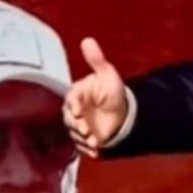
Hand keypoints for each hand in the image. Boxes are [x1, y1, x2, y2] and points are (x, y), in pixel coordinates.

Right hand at [63, 38, 128, 156]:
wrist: (123, 113)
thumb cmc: (112, 92)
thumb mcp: (108, 75)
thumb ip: (97, 60)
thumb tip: (87, 40)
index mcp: (77, 94)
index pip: (71, 99)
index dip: (73, 106)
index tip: (77, 112)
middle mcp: (74, 111)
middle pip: (69, 120)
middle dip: (77, 126)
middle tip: (87, 131)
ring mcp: (78, 126)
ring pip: (75, 134)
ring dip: (83, 140)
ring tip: (96, 143)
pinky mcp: (83, 139)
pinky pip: (82, 145)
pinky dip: (89, 150)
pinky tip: (97, 152)